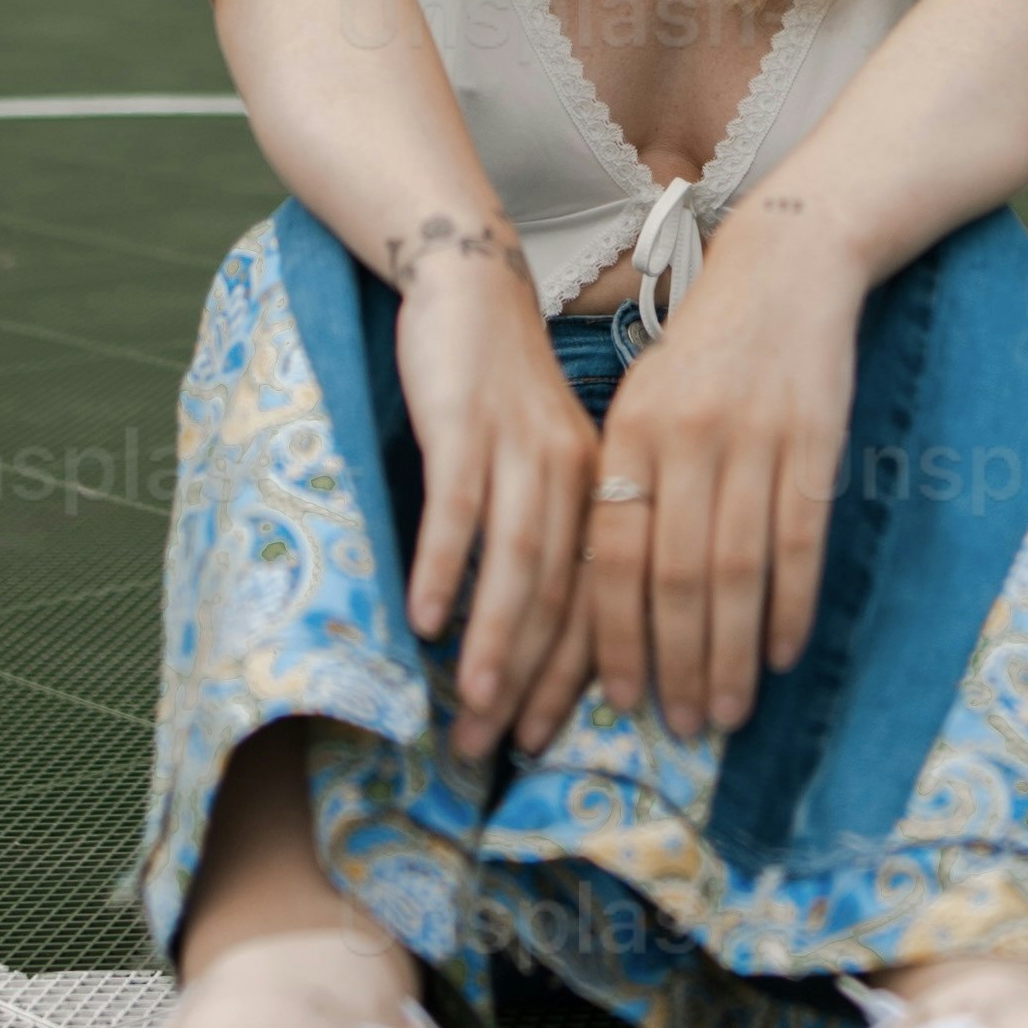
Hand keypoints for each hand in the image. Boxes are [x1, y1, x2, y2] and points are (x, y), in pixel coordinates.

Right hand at [386, 219, 599, 769]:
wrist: (470, 280)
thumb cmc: (499, 385)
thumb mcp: (541, 458)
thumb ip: (542, 532)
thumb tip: (520, 629)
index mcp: (601, 491)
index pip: (595, 602)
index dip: (568, 678)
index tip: (539, 741)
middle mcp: (572, 476)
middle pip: (557, 596)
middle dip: (526, 681)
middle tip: (491, 747)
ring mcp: (519, 449)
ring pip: (517, 561)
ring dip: (494, 640)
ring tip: (469, 704)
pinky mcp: (465, 423)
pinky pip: (459, 507)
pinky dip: (445, 567)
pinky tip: (426, 620)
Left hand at [586, 194, 865, 746]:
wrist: (787, 264)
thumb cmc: (706, 351)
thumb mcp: (644, 402)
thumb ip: (625, 486)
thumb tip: (608, 598)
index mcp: (628, 433)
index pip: (612, 556)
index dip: (616, 636)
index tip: (620, 702)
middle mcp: (684, 440)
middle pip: (675, 577)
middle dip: (676, 663)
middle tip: (680, 728)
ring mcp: (752, 439)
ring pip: (737, 571)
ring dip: (731, 652)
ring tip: (727, 712)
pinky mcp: (813, 440)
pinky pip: (799, 541)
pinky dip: (790, 605)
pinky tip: (781, 654)